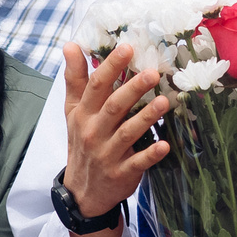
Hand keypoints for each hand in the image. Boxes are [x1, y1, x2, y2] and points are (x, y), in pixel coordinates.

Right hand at [58, 42, 170, 220]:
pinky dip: (150, 154)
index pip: (96, 86)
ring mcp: (107, 154)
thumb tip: (71, 45)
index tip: (128, 48)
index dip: (111, 66)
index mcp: (84, 114)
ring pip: (128, 133)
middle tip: (153, 73)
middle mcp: (94, 132)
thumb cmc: (81, 142)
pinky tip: (165, 145)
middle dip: (133, 89)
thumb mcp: (73, 111)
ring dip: (146, 117)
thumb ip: (75, 79)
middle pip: (114, 107)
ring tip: (165, 101)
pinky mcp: (121, 173)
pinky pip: (137, 162)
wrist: (82, 191)